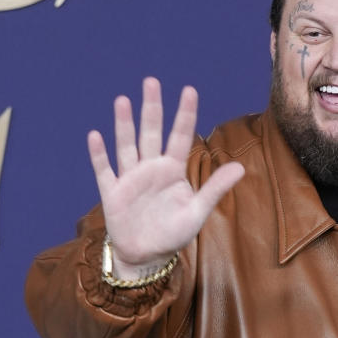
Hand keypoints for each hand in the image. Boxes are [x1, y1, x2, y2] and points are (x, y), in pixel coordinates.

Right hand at [87, 78, 243, 273]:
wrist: (147, 256)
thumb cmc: (173, 234)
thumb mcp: (197, 212)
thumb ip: (215, 188)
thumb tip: (241, 168)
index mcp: (172, 170)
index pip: (180, 136)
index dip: (184, 114)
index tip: (190, 90)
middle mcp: (150, 168)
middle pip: (151, 132)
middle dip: (151, 108)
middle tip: (151, 81)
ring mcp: (130, 178)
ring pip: (127, 146)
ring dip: (124, 124)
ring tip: (123, 101)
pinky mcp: (113, 193)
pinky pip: (104, 170)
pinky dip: (99, 155)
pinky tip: (95, 136)